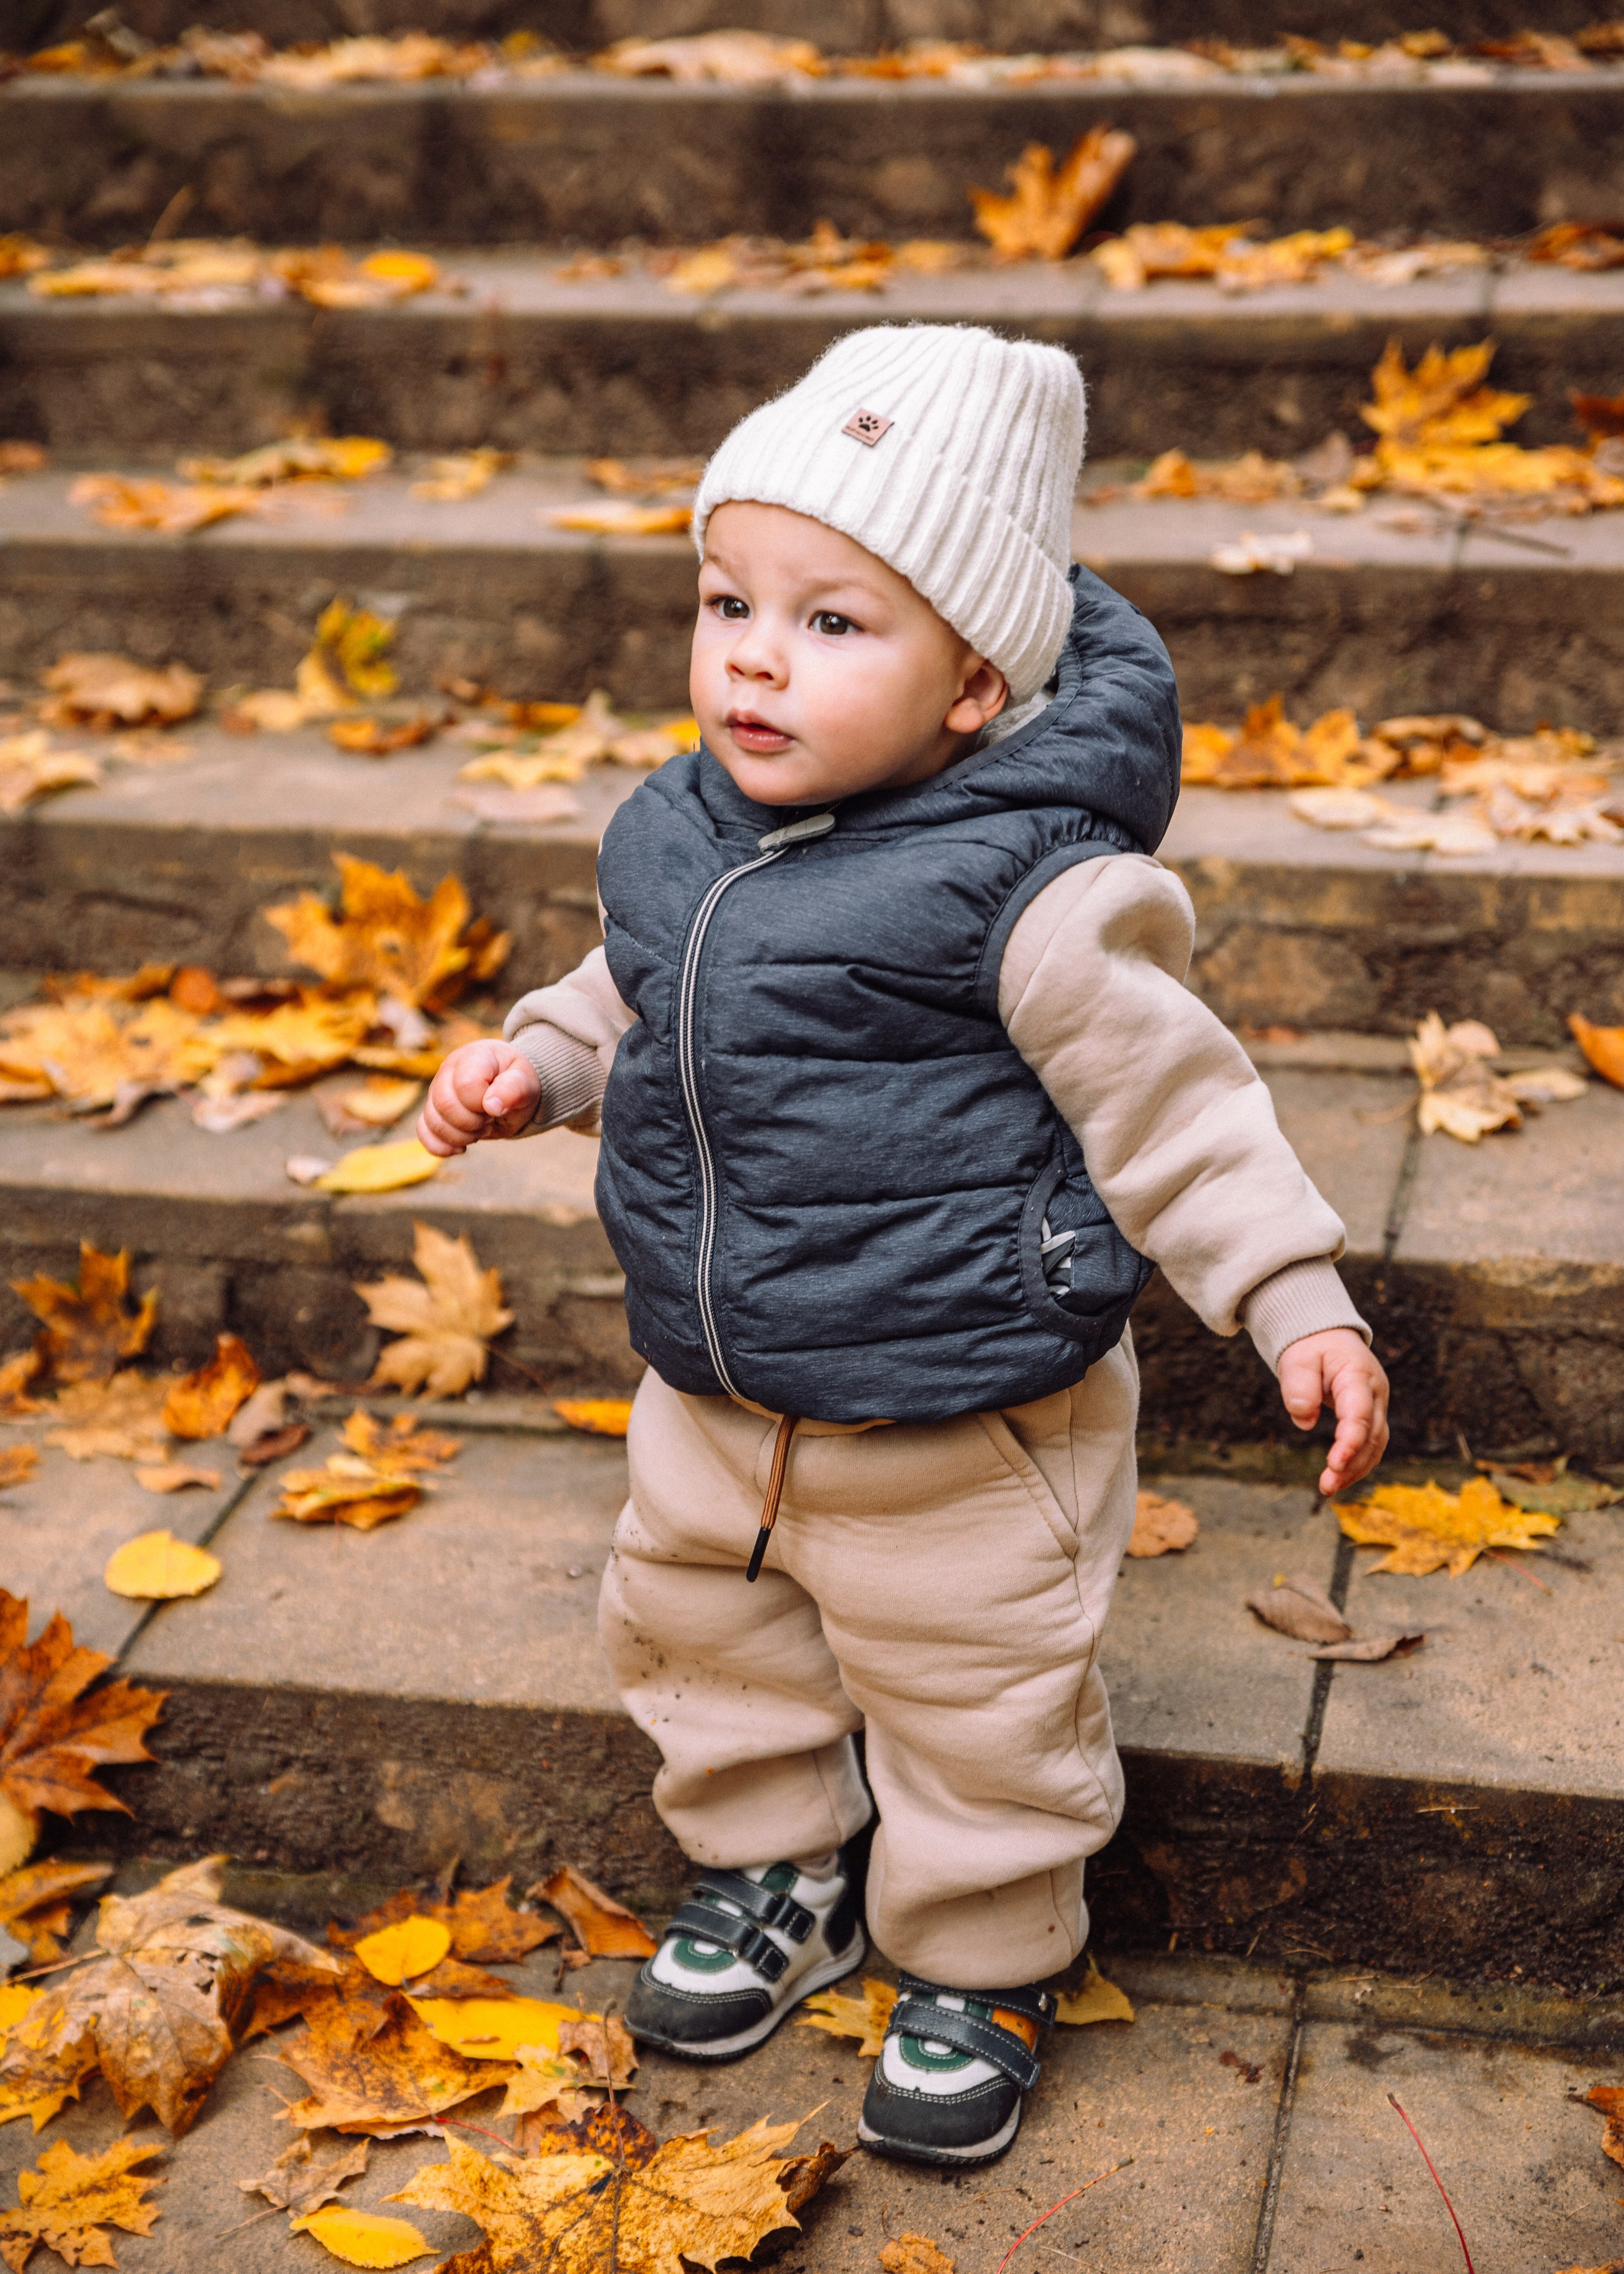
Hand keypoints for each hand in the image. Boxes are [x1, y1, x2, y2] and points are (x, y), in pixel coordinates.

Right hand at [418, 1040, 540, 1155]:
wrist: (510, 1088)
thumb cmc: (518, 1080)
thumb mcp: (526, 1081)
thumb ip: (514, 1089)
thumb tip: (492, 1105)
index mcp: (474, 1056)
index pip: (466, 1084)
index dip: (482, 1104)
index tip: (497, 1105)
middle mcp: (449, 1070)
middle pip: (445, 1104)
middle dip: (472, 1123)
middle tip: (490, 1120)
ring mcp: (437, 1090)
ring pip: (433, 1121)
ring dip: (461, 1136)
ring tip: (480, 1129)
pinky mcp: (433, 1111)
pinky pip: (423, 1131)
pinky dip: (441, 1146)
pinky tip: (461, 1148)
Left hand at [1278, 1328, 1389, 1498]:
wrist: (1327, 1337)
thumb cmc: (1312, 1347)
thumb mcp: (1298, 1357)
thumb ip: (1299, 1385)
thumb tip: (1304, 1421)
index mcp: (1359, 1375)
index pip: (1359, 1414)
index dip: (1349, 1441)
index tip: (1334, 1464)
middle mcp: (1375, 1393)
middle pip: (1371, 1435)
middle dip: (1352, 1463)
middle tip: (1327, 1485)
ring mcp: (1376, 1406)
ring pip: (1375, 1445)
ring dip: (1355, 1470)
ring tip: (1329, 1487)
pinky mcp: (1371, 1417)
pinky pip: (1370, 1445)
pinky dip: (1357, 1464)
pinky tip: (1339, 1479)